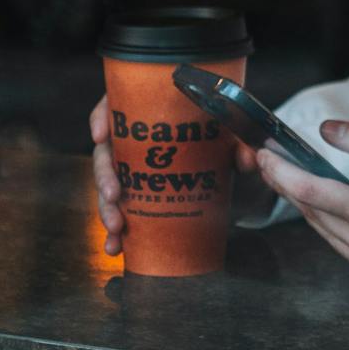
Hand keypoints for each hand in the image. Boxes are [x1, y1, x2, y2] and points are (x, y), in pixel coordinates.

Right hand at [91, 97, 290, 257]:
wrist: (224, 140)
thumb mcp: (228, 126)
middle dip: (104, 176)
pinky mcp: (138, 188)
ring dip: (106, 208)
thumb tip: (247, 160)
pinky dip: (114, 228)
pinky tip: (115, 246)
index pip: (114, 103)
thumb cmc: (217, 123)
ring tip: (115, 229)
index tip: (101, 134)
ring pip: (108, 183)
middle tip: (114, 196)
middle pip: (106, 151)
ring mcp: (132, 163)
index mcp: (146, 108)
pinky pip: (120, 206)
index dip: (101, 115)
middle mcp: (132, 136)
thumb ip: (238, 139)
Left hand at [251, 120, 348, 293]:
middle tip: (274, 164)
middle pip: (315, 215)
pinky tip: (337, 210)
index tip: (265, 157)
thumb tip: (328, 130)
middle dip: (291, 188)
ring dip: (312, 209)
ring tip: (299, 183)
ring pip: (329, 236)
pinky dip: (338, 228)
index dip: (283, 174)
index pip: (313, 193)